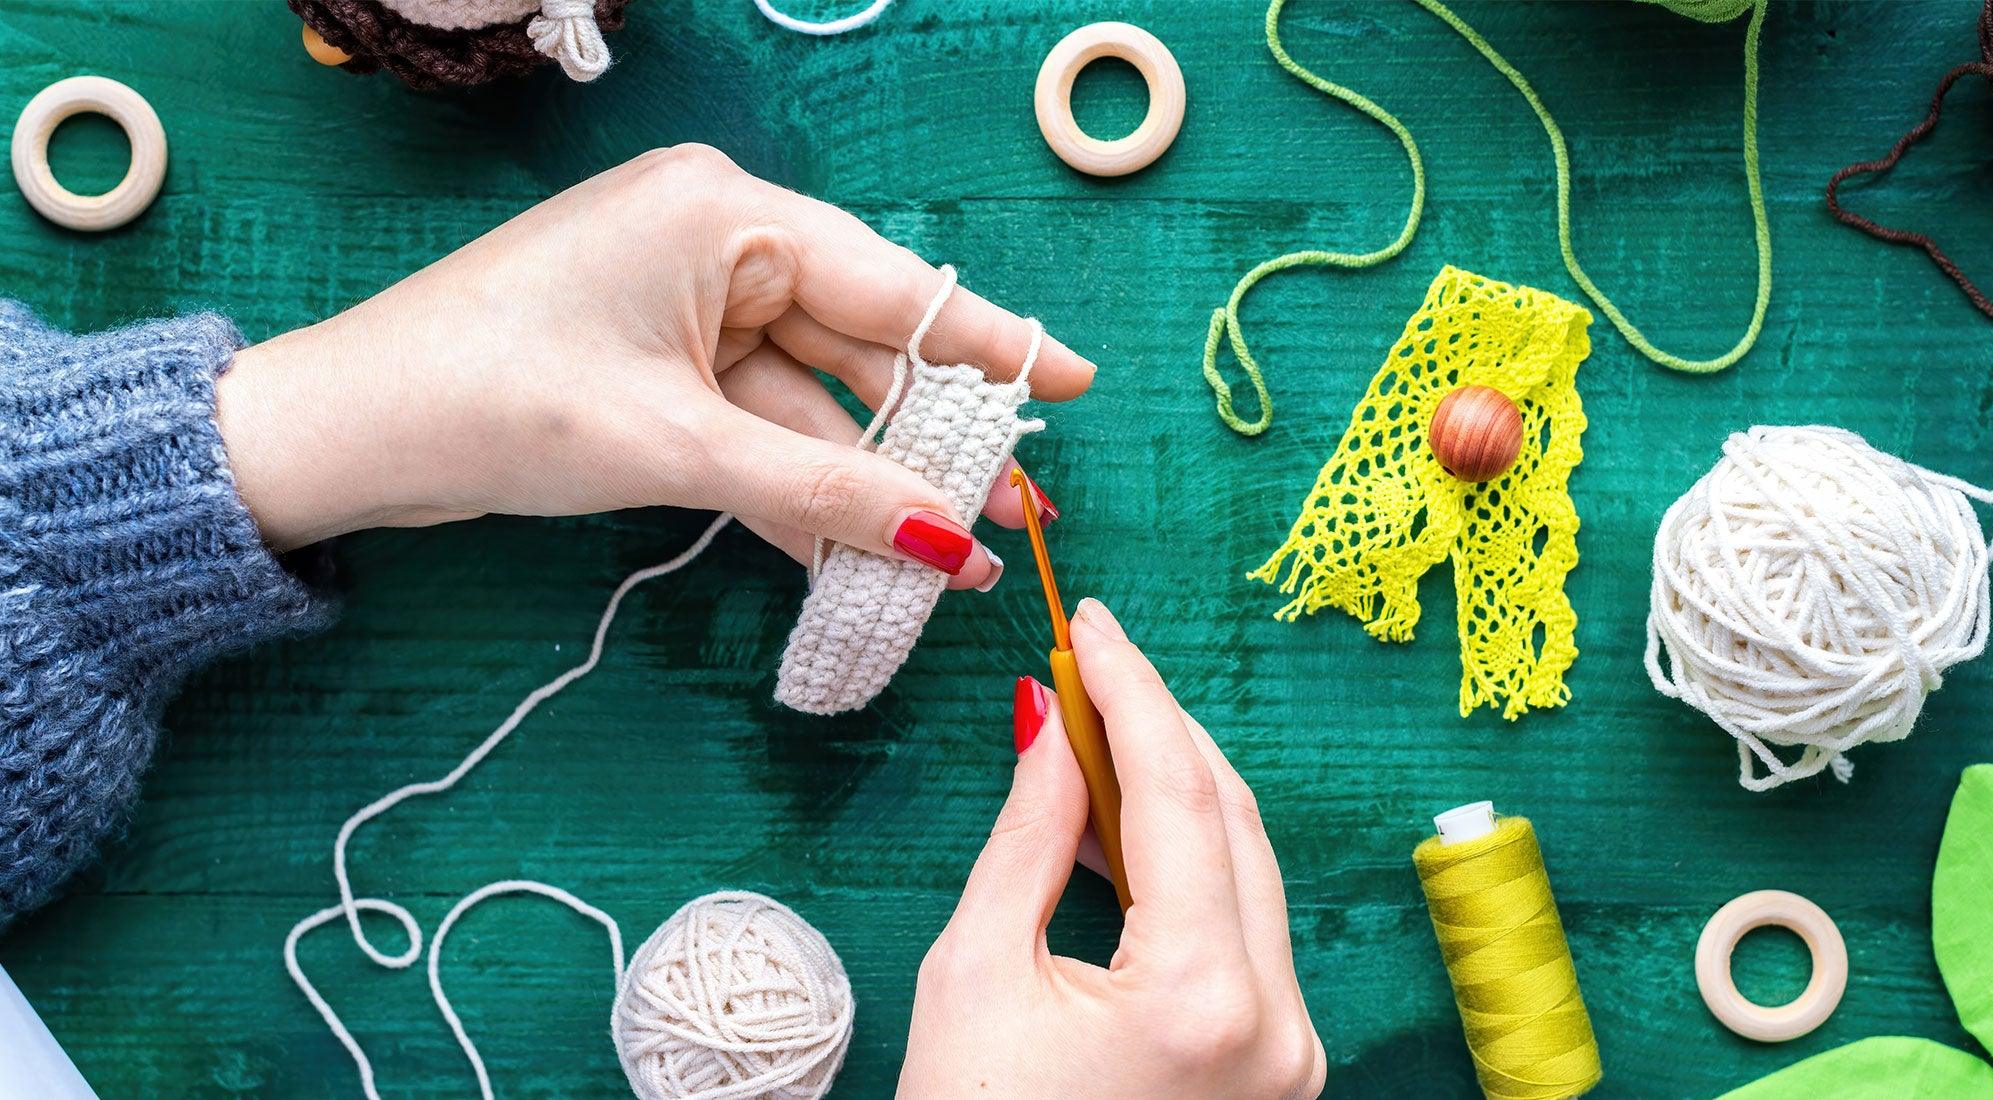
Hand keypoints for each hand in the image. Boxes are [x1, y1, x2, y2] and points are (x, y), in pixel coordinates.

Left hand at [214, 144, 1091, 588]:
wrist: (347, 432)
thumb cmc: (497, 401)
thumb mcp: (678, 448)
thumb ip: (825, 493)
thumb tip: (952, 544)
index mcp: (725, 213)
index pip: (893, 287)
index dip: (991, 347)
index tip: (1075, 385)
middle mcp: (717, 241)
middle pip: (860, 348)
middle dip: (930, 442)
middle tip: (1016, 516)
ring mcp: (686, 304)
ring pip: (811, 399)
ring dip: (865, 480)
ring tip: (952, 558)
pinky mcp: (658, 362)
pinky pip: (757, 423)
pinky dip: (799, 484)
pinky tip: (861, 549)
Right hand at [900, 600, 1325, 1098]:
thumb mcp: (975, 976)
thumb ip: (1030, 838)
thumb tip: (1055, 727)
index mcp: (1205, 999)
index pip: (1180, 794)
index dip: (1132, 692)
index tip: (1091, 626)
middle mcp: (1278, 1022)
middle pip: (1234, 819)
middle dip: (1161, 729)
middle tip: (1090, 663)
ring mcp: (1291, 1050)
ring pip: (1250, 869)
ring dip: (1176, 792)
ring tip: (1091, 734)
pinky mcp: (1280, 1063)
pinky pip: (1244, 929)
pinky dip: (1188, 867)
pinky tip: (1123, 828)